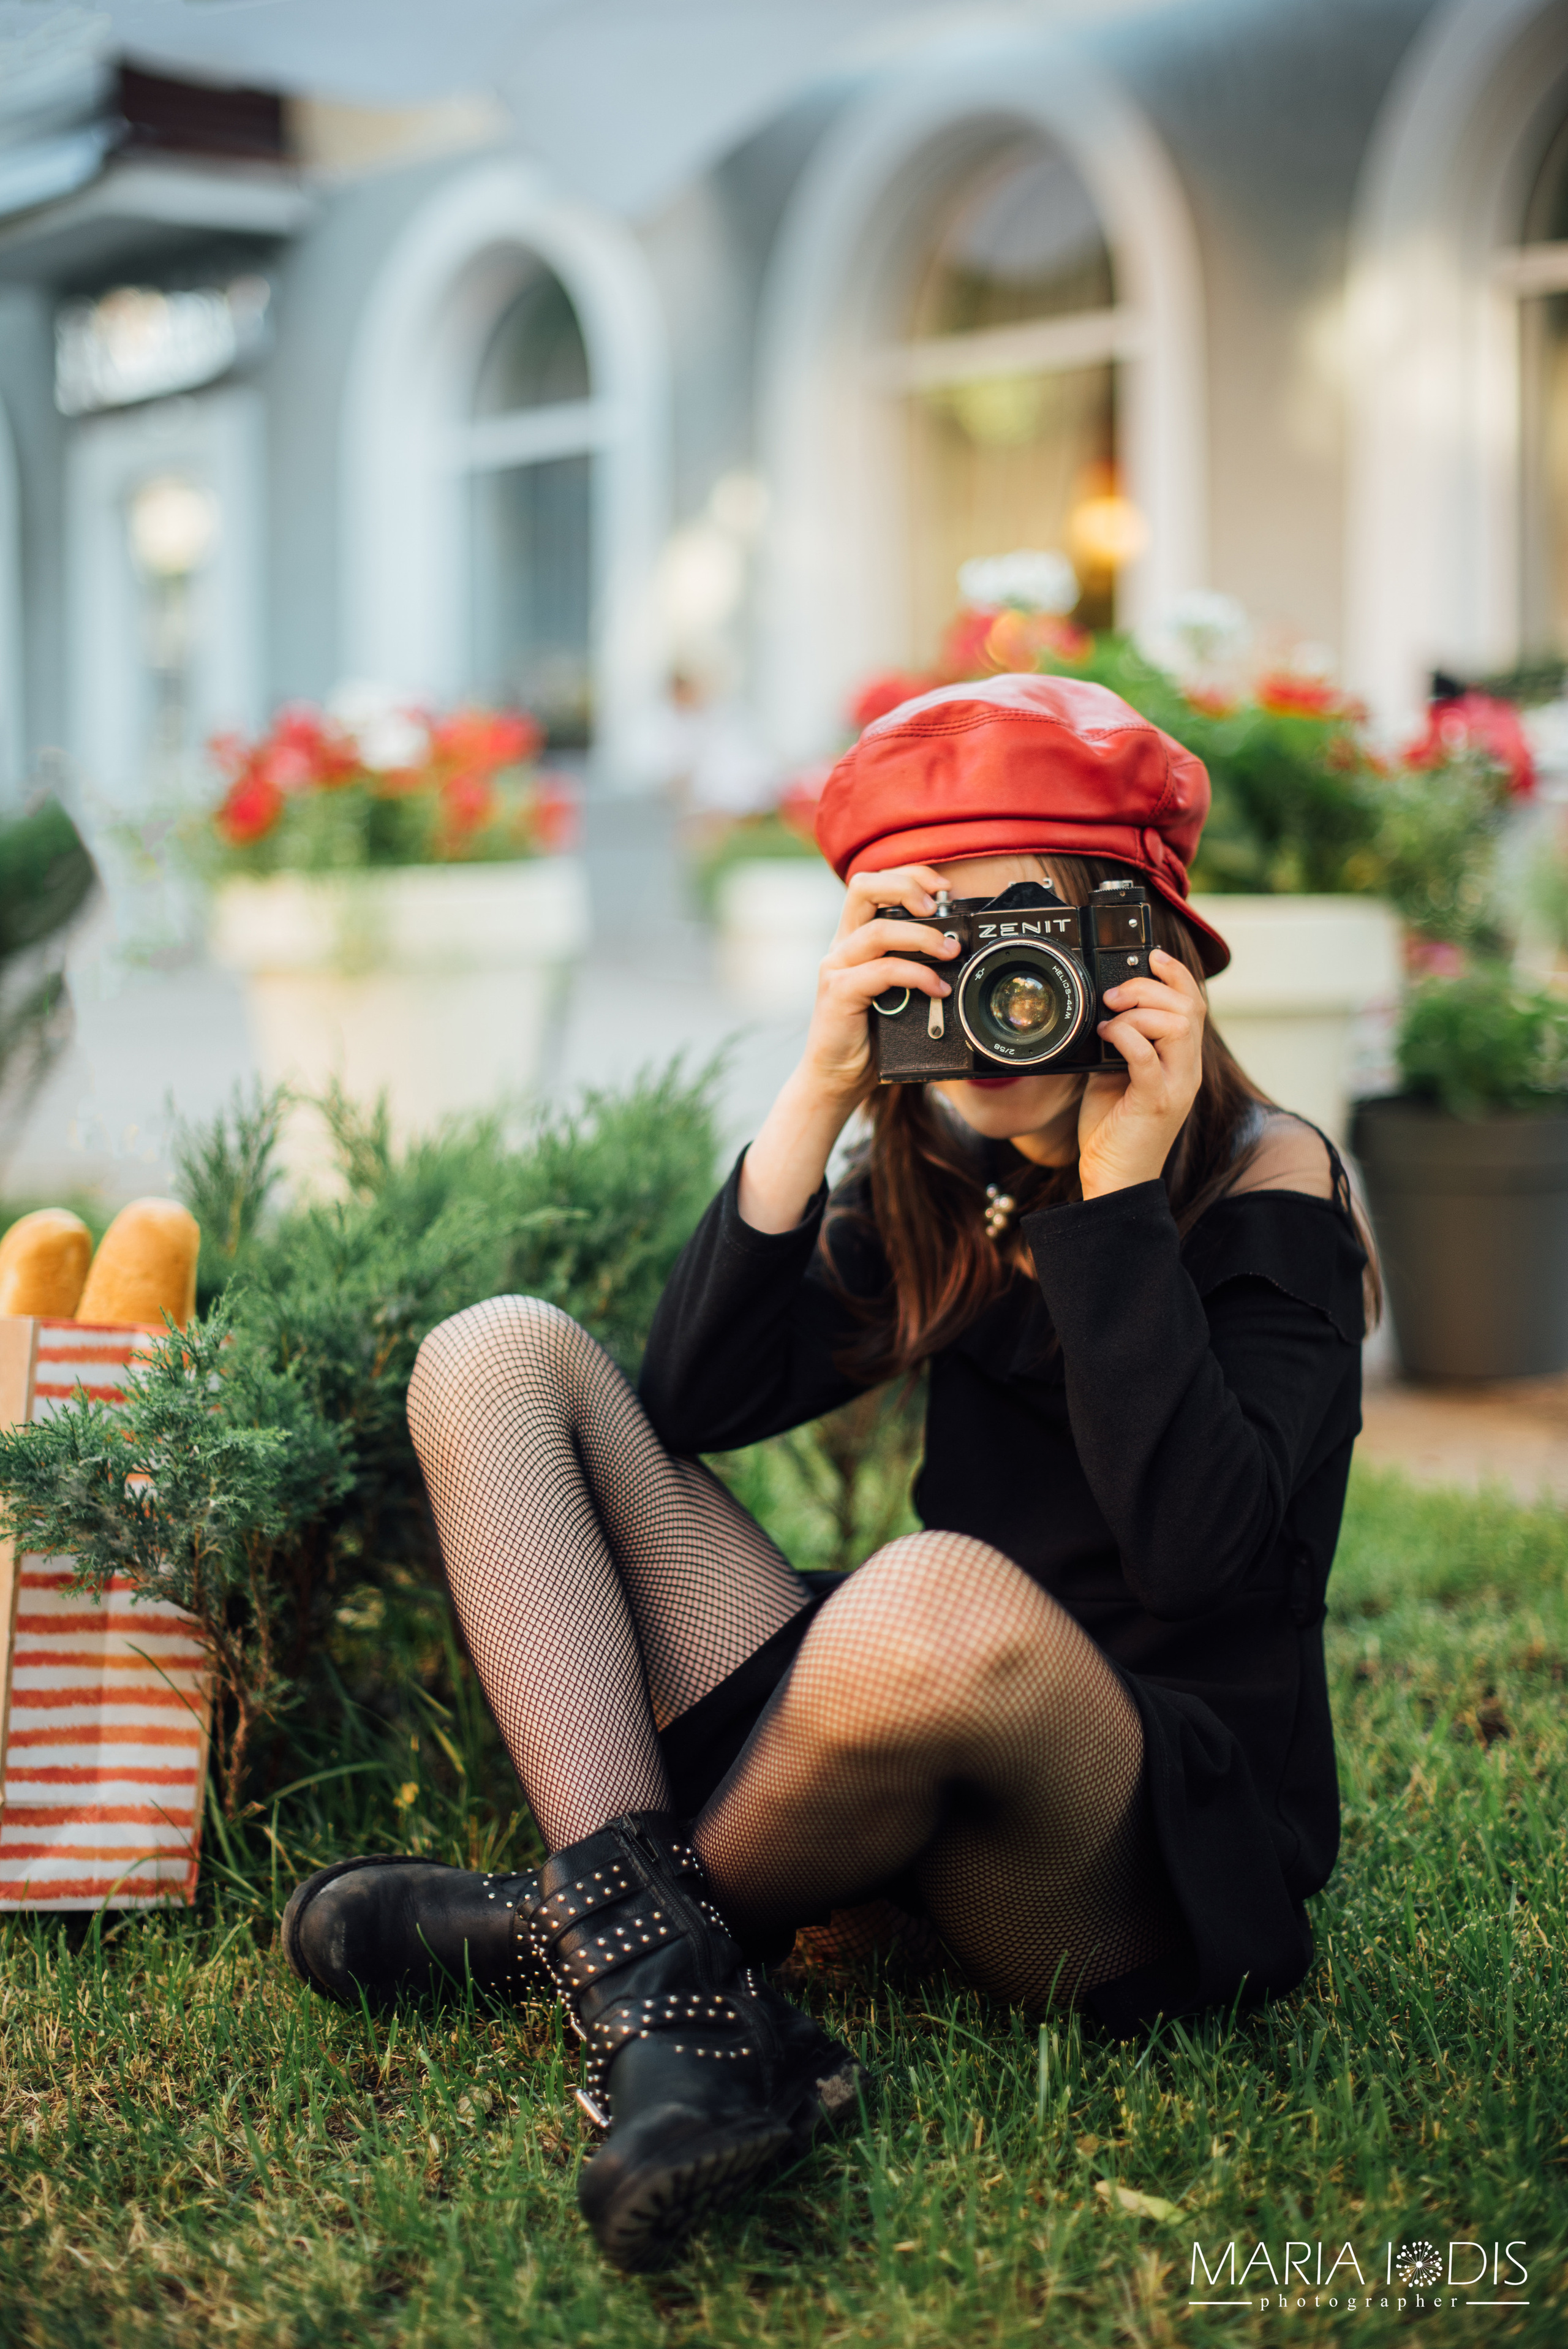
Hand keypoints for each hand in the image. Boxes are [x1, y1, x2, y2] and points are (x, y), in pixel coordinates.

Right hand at [736, 863, 958, 1233]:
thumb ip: (918, 967)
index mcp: (855, 938)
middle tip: (940, 906)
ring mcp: (836, 967)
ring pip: (878, 930)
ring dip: (922, 937)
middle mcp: (842, 945)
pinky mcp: (838, 993)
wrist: (838, 1078)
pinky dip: (915, 975)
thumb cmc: (872, 1035)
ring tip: (951, 952)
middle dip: (907, 887)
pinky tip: (937, 988)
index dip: (909, 876)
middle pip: (864, 887)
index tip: (943, 889)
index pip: (874, 884)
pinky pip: (881, 972)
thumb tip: (964, 952)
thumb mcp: (899, 993)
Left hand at [1077, 949, 1206, 1199]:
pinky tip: (1106, 1037)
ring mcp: (1177, 1086)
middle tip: (1115, 995)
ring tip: (1110, 1019)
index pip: (1194, 1004)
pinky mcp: (1157, 1103)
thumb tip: (1101, 1012)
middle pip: (1189, 1007)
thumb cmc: (1114, 1130)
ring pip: (1178, 1026)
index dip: (1177, 974)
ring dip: (1139, 1011)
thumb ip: (1118, 1044)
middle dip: (1150, 988)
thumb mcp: (1114, 1075)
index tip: (1151, 956)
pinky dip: (1126, 1037)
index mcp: (1181, 1061)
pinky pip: (1149, 1057)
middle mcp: (1187, 1070)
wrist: (1115, 1180)